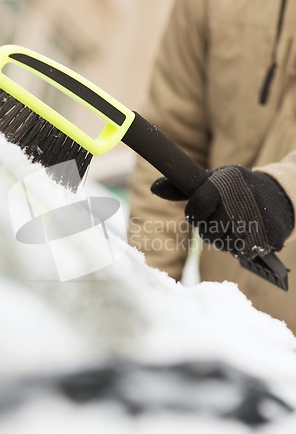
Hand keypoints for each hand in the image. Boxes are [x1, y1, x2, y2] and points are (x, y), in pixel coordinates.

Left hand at [151, 165, 293, 258]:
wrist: (278, 193)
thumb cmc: (237, 188)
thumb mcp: (212, 180)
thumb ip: (182, 188)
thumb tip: (154, 187)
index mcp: (224, 183)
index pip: (196, 207)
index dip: (195, 214)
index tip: (201, 212)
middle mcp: (241, 200)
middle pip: (209, 232)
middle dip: (211, 230)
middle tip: (221, 219)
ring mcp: (258, 219)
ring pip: (226, 245)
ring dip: (226, 240)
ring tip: (235, 224)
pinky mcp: (270, 236)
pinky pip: (245, 252)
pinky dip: (242, 247)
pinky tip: (247, 233)